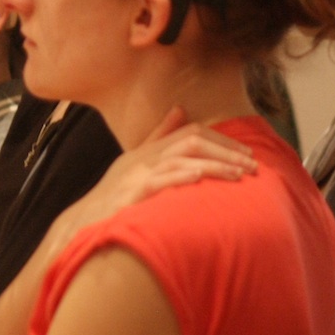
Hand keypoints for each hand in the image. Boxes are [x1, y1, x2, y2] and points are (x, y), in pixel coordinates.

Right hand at [49, 107, 256, 250]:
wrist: (82, 224)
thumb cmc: (112, 198)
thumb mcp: (135, 162)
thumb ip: (159, 137)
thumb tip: (180, 110)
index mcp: (148, 150)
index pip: (190, 132)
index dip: (221, 140)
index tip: (246, 154)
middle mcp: (144, 157)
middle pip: (191, 140)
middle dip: (226, 151)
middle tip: (252, 166)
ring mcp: (137, 174)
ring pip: (182, 158)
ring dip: (215, 164)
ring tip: (239, 175)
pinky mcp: (131, 194)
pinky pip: (160, 180)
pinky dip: (182, 177)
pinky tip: (201, 178)